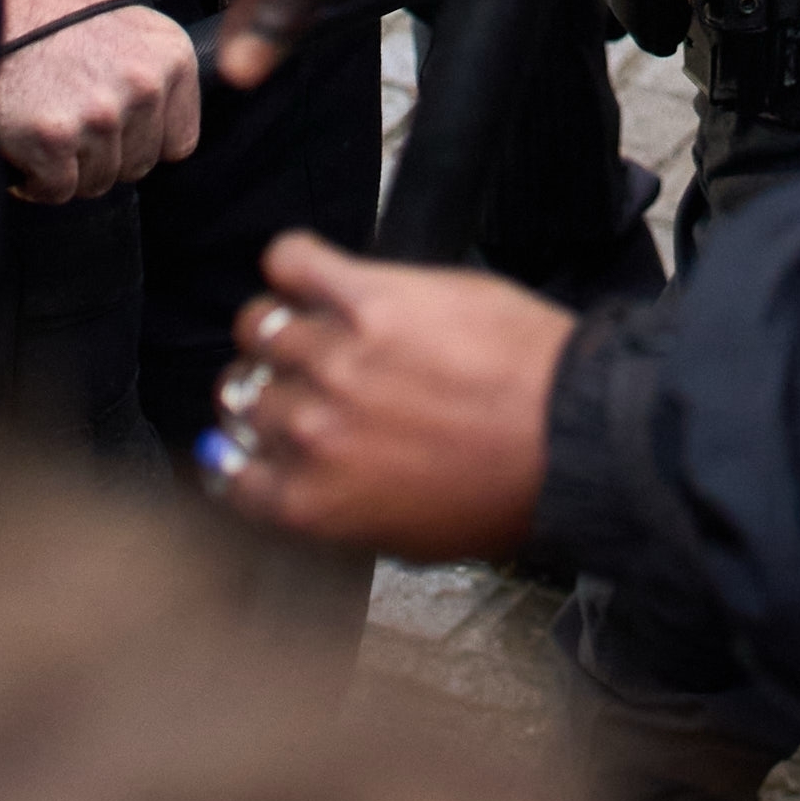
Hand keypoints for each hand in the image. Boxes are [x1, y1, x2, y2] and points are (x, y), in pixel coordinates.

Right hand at [0, 0, 202, 200]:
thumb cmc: (44, 11)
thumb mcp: (119, 19)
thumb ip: (148, 65)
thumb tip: (161, 109)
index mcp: (168, 55)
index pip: (179, 139)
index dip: (142, 141)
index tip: (117, 131)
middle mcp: (143, 85)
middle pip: (138, 165)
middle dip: (103, 155)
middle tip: (70, 123)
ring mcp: (100, 113)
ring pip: (97, 181)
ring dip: (68, 166)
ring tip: (44, 123)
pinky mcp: (55, 139)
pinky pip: (56, 190)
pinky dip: (35, 179)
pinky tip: (24, 145)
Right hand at [196, 231, 574, 556]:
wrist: (571, 439)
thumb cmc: (508, 494)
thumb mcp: (412, 539)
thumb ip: (344, 512)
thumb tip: (312, 484)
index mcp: (312, 501)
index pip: (228, 471)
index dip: (236, 448)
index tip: (251, 436)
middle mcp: (308, 430)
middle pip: (244, 394)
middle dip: (266, 386)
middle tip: (298, 377)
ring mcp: (335, 359)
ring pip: (261, 328)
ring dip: (278, 326)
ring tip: (307, 322)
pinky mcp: (371, 298)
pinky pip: (295, 261)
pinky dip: (292, 261)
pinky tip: (305, 270)